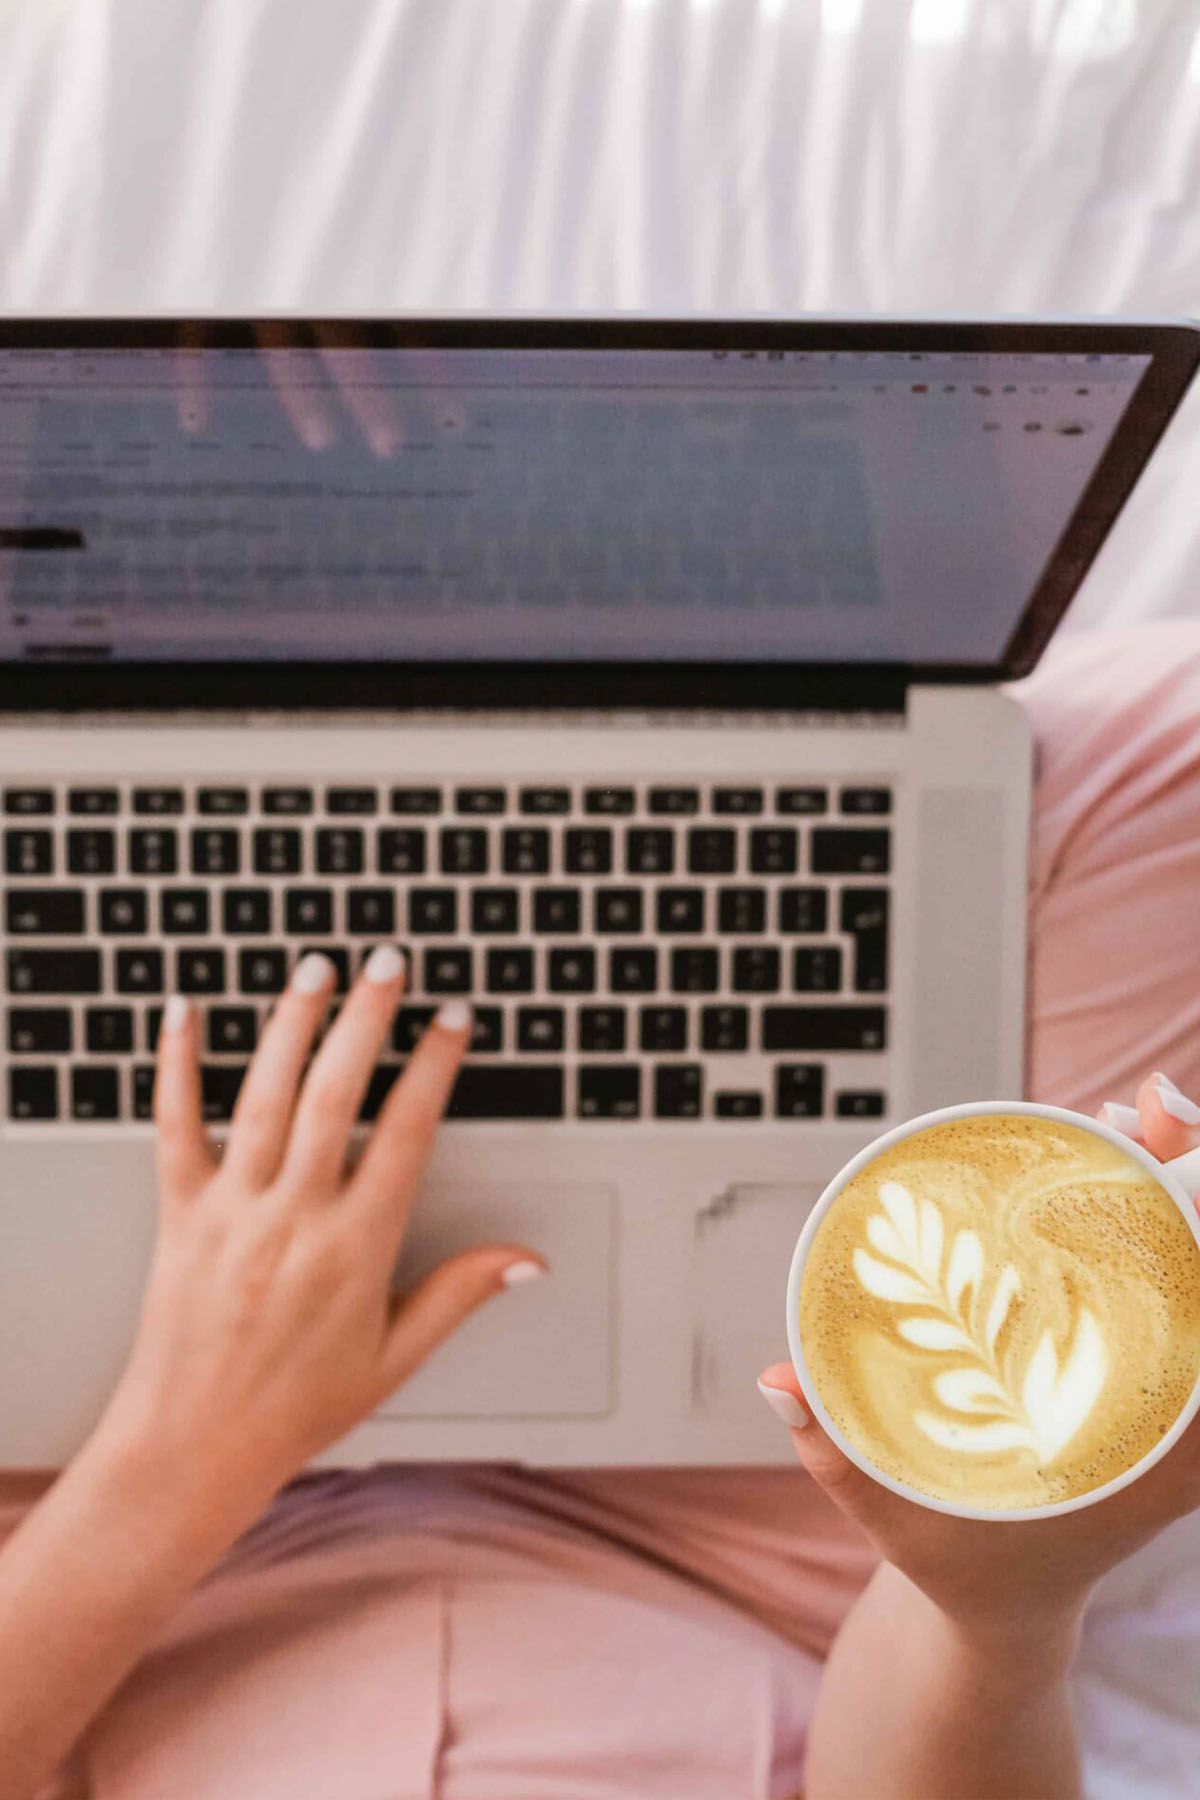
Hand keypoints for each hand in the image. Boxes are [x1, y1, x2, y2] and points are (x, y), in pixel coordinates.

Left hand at [93, 946, 543, 1527]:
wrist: (193, 1447)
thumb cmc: (294, 1408)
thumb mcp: (395, 1357)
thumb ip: (460, 1294)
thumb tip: (527, 1261)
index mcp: (357, 1247)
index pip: (407, 1131)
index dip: (435, 1066)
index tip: (453, 1020)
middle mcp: (295, 1217)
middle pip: (337, 1092)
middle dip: (367, 1018)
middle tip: (389, 963)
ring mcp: (234, 1210)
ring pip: (266, 1095)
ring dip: (293, 1023)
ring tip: (316, 969)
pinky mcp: (178, 1213)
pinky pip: (175, 1125)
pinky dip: (177, 1064)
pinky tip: (185, 1012)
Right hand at [759, 1072, 1199, 1638]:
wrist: (1008, 1611)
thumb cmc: (961, 1568)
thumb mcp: (898, 1521)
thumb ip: (836, 1457)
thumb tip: (780, 1380)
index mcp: (1147, 1460)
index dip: (1195, 1231)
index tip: (1165, 1155)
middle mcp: (1174, 1427)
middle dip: (1188, 1181)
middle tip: (1137, 1113)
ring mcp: (1166, 1405)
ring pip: (1192, 1279)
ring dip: (1171, 1194)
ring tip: (1123, 1121)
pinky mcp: (1146, 1389)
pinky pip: (1165, 1295)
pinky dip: (1150, 1229)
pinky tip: (1111, 1174)